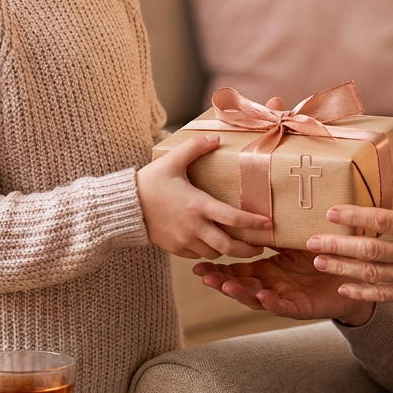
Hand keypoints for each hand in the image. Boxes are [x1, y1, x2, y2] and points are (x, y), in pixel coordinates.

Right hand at [136, 134, 269, 259]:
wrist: (124, 206)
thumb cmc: (150, 182)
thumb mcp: (172, 161)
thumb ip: (195, 147)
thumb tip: (216, 136)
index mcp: (197, 205)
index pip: (232, 218)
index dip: (253, 224)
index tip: (268, 225)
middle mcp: (193, 226)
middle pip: (227, 246)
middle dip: (247, 250)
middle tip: (260, 247)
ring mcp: (184, 240)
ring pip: (214, 253)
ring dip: (227, 250)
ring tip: (238, 245)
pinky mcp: (175, 248)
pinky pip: (198, 256)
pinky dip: (208, 252)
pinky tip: (214, 245)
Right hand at [194, 249, 375, 325]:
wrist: (354, 275)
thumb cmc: (324, 255)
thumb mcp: (297, 239)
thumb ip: (278, 231)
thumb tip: (259, 210)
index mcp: (268, 270)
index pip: (237, 270)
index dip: (218, 269)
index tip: (198, 264)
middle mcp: (272, 286)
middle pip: (240, 286)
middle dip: (221, 281)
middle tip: (203, 275)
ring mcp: (285, 298)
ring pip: (256, 299)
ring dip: (240, 293)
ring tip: (225, 285)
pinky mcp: (302, 308)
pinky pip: (284, 307)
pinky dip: (272, 303)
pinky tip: (263, 296)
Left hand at [307, 155, 392, 318]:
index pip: (384, 221)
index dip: (355, 216)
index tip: (332, 212)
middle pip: (370, 250)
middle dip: (338, 246)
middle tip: (310, 242)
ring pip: (372, 274)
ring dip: (343, 269)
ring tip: (318, 263)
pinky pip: (385, 295)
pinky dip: (363, 292)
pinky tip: (343, 288)